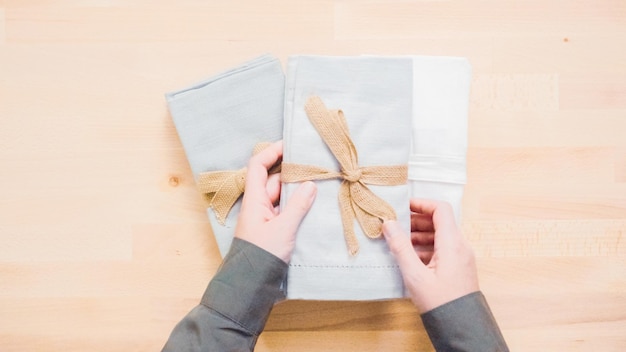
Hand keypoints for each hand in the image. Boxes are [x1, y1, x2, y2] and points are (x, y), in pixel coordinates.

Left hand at [235, 141, 316, 262]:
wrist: (251, 286)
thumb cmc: (262, 255)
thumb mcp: (283, 228)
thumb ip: (298, 205)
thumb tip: (310, 184)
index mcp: (254, 200)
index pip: (257, 166)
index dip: (271, 152)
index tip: (289, 145)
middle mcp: (258, 206)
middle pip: (273, 179)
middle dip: (290, 170)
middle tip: (312, 164)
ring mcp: (265, 218)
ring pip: (281, 195)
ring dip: (296, 188)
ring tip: (318, 181)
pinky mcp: (273, 230)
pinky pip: (285, 210)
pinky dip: (297, 204)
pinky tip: (312, 204)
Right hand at [382, 199, 478, 312]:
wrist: (461, 327)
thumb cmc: (440, 302)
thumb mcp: (415, 274)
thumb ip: (400, 247)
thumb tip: (388, 224)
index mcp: (453, 243)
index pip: (440, 209)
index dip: (422, 204)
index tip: (404, 207)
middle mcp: (460, 246)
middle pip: (440, 222)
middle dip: (417, 221)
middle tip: (396, 226)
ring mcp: (461, 257)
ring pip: (440, 236)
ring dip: (420, 235)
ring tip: (400, 242)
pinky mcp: (459, 267)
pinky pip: (443, 249)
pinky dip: (427, 247)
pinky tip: (411, 257)